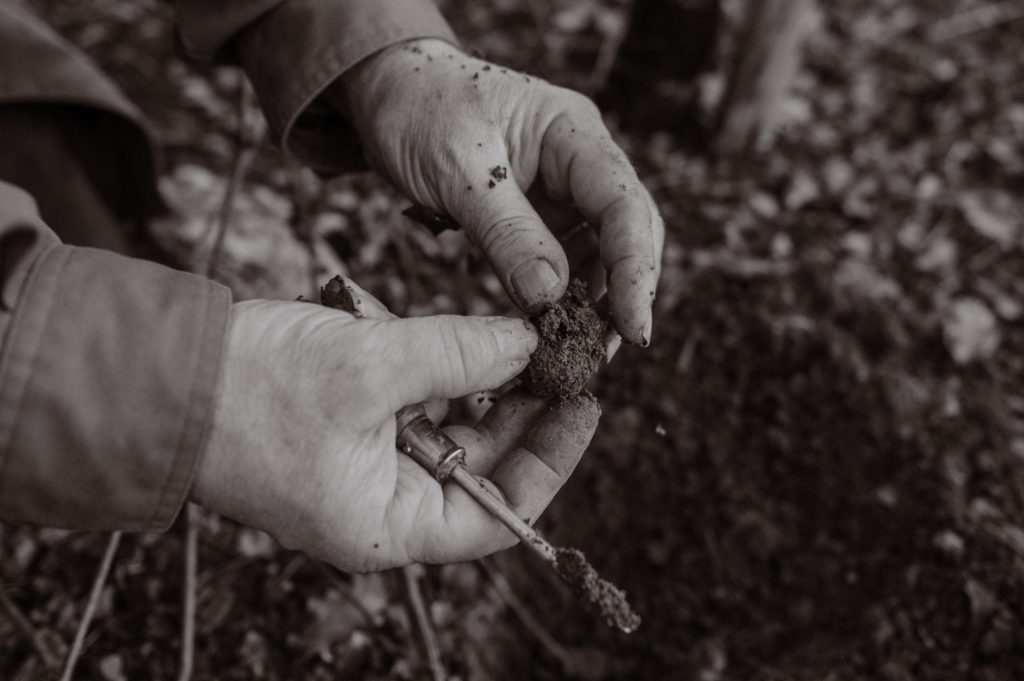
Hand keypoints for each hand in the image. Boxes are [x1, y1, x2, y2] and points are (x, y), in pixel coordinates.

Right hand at [192, 300, 598, 571]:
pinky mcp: (352, 426)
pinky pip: (416, 402)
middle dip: (522, 406)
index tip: (584, 404)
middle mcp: (384, 505)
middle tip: (561, 352)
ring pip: (453, 426)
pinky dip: (437, 367)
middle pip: (483, 463)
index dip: (551, 460)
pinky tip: (455, 333)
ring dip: (480, 378)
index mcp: (389, 525)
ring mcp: (367, 466)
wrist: (161, 373)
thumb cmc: (250, 390)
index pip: (500, 514)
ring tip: (517, 335)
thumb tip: (528, 343)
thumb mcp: (370, 366)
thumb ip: (458, 355)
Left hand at [330, 39, 664, 345]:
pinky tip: (548, 331)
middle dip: (624, 295)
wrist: (388, 91)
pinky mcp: (539, 217)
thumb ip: (506, 232)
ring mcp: (562, 192)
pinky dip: (559, 298)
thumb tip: (551, 299)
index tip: (634, 327)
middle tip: (604, 355)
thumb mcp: (458, 170)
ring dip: (594, 304)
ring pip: (599, 255)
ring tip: (577, 354)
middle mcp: (580, 164)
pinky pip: (562, 262)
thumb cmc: (420, 110)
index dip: (637, 270)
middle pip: (628, 234)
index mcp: (573, 134)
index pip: (625, 206)